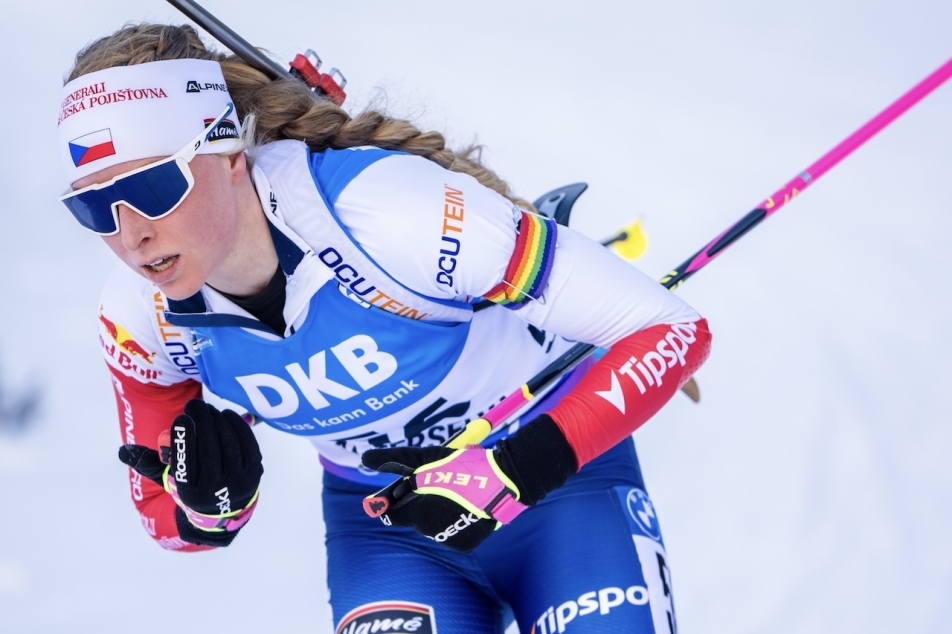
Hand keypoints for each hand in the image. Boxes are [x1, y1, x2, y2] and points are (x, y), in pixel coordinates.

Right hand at [118, 399, 262, 546]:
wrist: (223, 512)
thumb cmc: (190, 488)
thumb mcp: (167, 481)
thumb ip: (148, 464)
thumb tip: (124, 451)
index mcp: (190, 494)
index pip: (185, 462)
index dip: (183, 437)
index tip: (181, 418)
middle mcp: (215, 491)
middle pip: (209, 448)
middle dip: (201, 421)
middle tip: (194, 405)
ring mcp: (238, 482)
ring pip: (228, 443)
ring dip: (217, 420)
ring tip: (207, 410)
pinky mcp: (254, 474)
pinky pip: (247, 444)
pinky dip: (237, 426)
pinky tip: (226, 414)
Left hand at [361, 414, 577, 552]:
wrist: (506, 482)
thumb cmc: (463, 465)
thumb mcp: (427, 457)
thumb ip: (393, 460)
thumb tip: (363, 458)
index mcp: (416, 512)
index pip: (391, 513)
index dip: (394, 499)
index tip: (402, 487)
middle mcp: (429, 531)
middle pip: (414, 516)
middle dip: (420, 500)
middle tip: (440, 480)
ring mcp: (447, 540)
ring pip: (432, 524)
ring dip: (437, 509)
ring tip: (457, 490)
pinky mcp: (463, 545)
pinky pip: (449, 531)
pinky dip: (453, 519)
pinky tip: (464, 505)